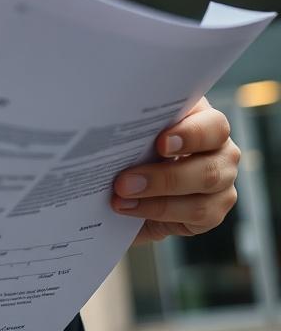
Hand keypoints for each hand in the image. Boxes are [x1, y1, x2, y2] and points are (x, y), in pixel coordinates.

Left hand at [112, 97, 240, 244]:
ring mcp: (222, 181)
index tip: (160, 143)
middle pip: (209, 165)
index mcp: (202, 119)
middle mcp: (220, 149)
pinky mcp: (214, 210)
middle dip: (163, 176)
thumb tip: (110, 122)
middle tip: (123, 180)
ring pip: (203, 191)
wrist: (127, 187)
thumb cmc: (130, 148)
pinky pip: (197, 213)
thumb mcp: (132, 133)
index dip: (190, 135)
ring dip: (157, 194)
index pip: (213, 125)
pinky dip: (159, 211)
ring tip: (120, 195)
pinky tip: (130, 208)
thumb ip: (135, 125)